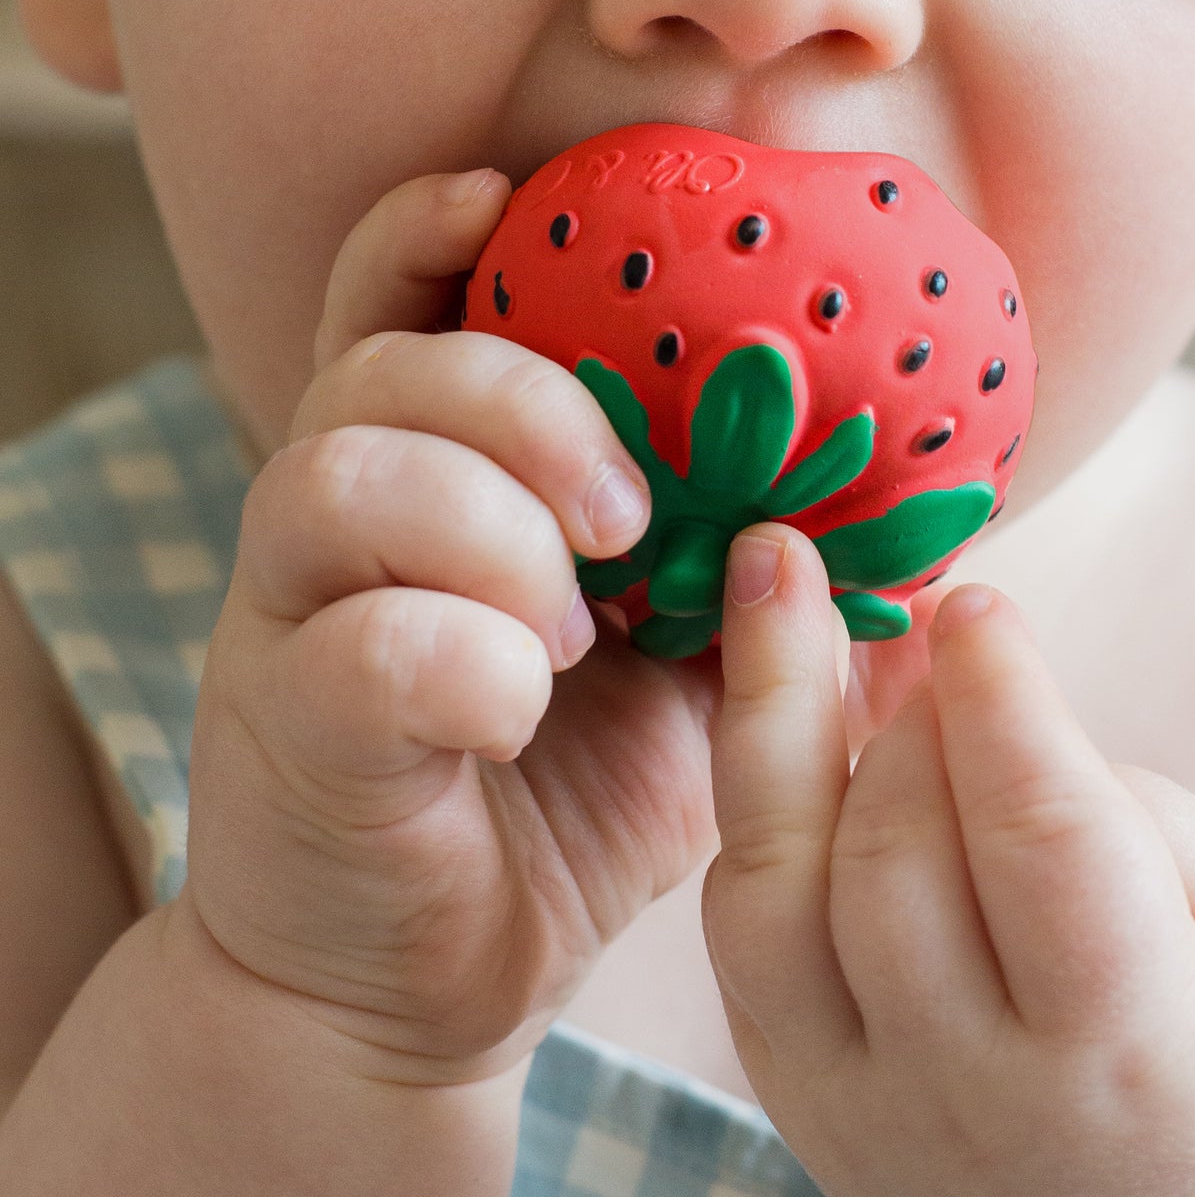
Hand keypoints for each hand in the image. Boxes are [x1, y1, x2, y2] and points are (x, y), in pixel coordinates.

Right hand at [181, 170, 719, 1083]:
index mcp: (426, 492)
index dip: (438, 235)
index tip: (514, 201)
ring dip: (491, 529)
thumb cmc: (553, 824)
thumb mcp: (685, 700)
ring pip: (341, 477)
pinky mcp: (283, 732)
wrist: (420, 995)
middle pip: (383, 369)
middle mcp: (336, 533)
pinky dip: (462, 660)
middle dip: (525, 406)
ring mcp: (289, 625)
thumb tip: (908, 543)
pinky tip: (516, 715)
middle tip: (632, 517)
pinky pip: (354, 644)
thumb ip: (754, 604)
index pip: (399, 311)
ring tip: (576, 629)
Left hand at [704, 527, 1194, 1196]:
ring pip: (771, 899)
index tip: (977, 600)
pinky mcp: (794, 1106)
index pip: (1050, 853)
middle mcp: (973, 1105)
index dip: (1005, 712)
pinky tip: (783, 725)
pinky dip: (759, 817)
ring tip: (770, 586)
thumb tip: (983, 706)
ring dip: (766, 726)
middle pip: (894, 863)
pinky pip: (742, 939)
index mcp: (1130, 1066)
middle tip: (913, 611)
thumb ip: (1149, 829)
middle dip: (899, 716)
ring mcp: (860, 1117)